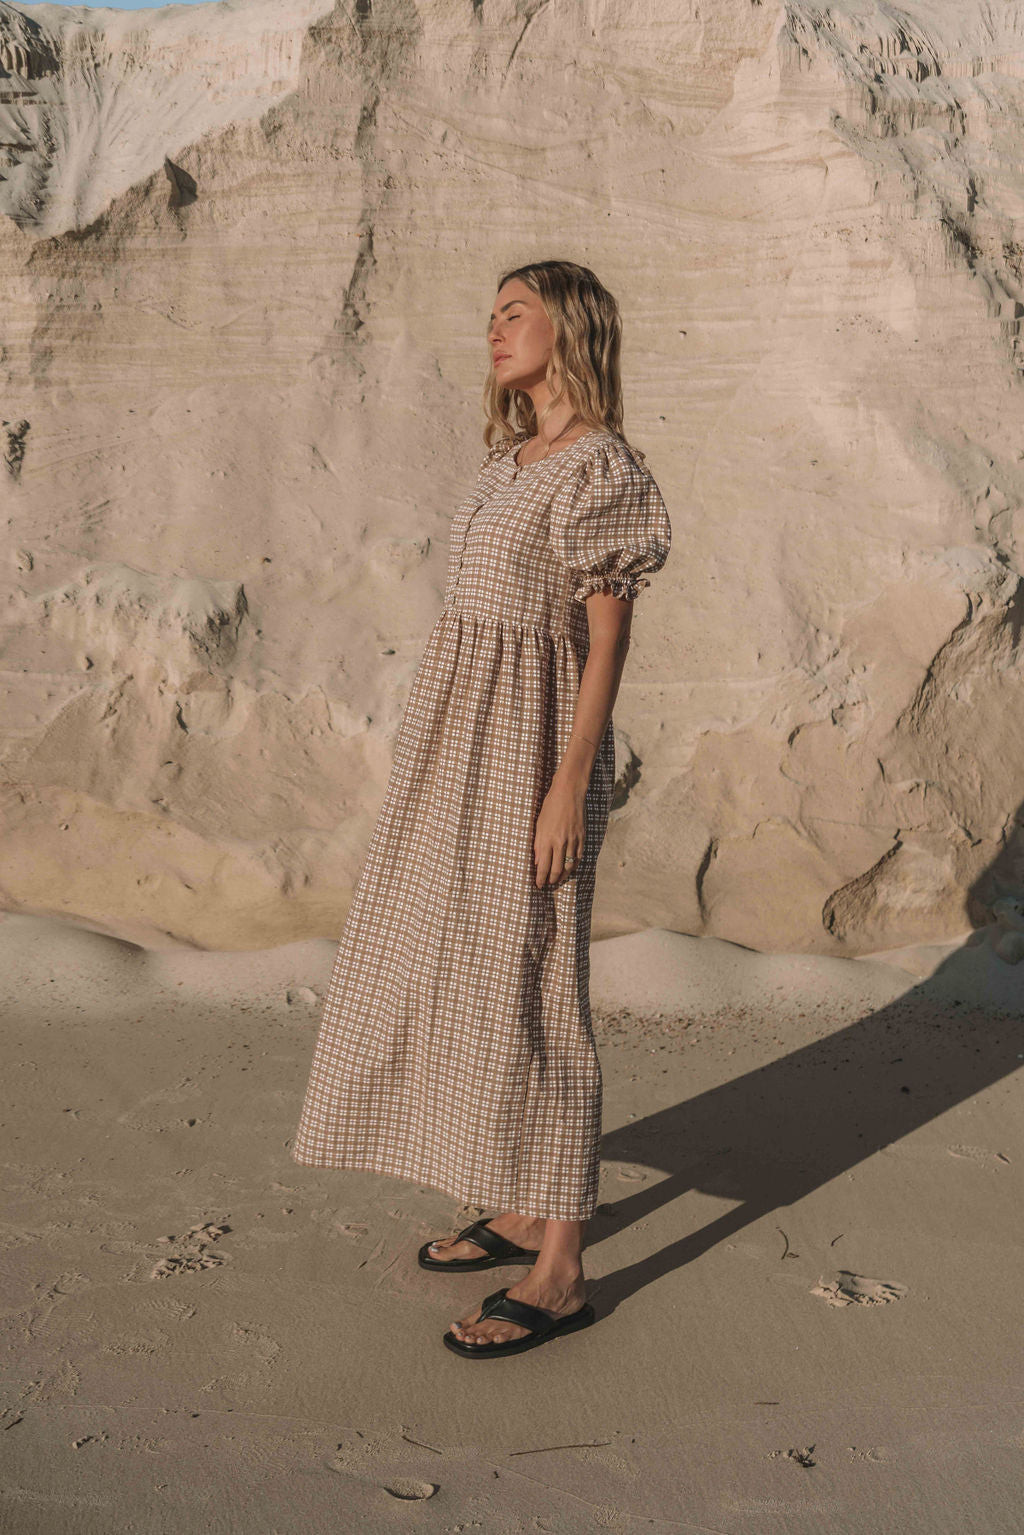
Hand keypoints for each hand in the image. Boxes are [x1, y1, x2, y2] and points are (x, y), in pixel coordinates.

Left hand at [533, 774, 585, 888]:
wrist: (568, 793)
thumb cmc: (550, 807)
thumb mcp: (539, 825)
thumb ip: (538, 845)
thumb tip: (537, 862)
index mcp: (547, 839)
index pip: (543, 866)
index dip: (540, 878)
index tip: (538, 885)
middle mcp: (560, 842)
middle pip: (556, 870)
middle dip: (551, 880)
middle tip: (548, 884)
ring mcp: (573, 841)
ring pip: (569, 866)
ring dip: (562, 876)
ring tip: (557, 879)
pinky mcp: (582, 837)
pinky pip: (578, 858)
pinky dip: (573, 866)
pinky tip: (569, 868)